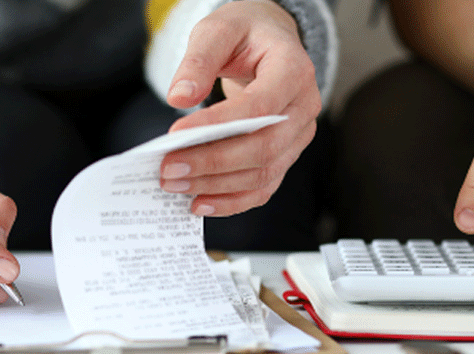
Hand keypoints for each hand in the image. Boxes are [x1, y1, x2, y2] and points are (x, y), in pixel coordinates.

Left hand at [160, 0, 320, 215]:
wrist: (269, 43)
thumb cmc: (247, 34)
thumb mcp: (219, 29)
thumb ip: (198, 59)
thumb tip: (179, 97)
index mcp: (294, 70)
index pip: (259, 107)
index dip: (219, 126)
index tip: (177, 134)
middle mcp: (303, 107)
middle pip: (263, 148)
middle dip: (212, 164)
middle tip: (169, 170)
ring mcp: (298, 136)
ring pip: (263, 174)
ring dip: (216, 186)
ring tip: (176, 185)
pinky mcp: (285, 155)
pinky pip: (263, 187)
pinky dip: (232, 201)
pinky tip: (201, 203)